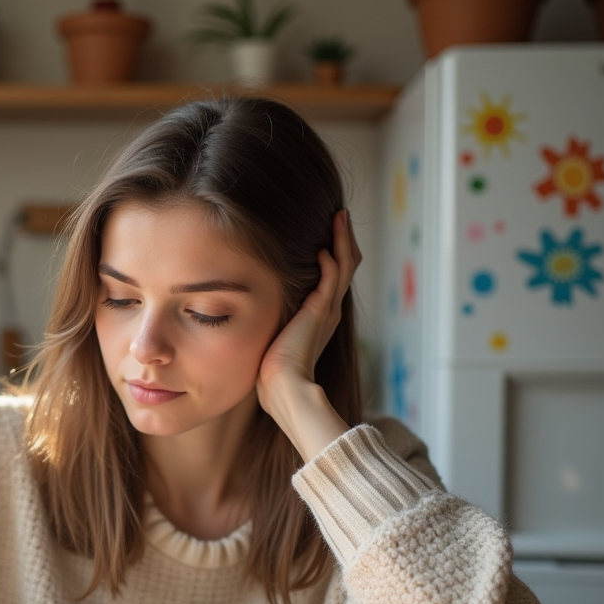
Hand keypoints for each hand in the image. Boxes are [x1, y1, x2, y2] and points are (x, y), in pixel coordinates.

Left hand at [256, 209, 360, 460]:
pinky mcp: (321, 311)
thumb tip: (258, 312)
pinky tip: (324, 245)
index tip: (327, 231)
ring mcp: (328, 310)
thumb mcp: (275, 337)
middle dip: (344, 239)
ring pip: (344, 265)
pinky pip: (332, 276)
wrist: (283, 388)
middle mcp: (330, 310)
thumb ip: (275, 323)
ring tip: (339, 217)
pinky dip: (331, 258)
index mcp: (321, 316)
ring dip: (342, 239)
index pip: (334, 276)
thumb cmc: (272, 372)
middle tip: (341, 215)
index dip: (335, 252)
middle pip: (346, 265)